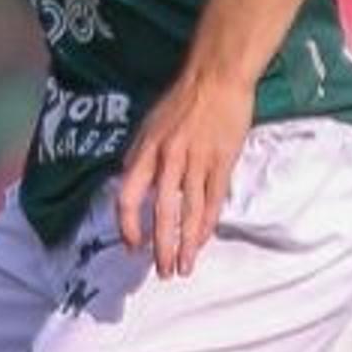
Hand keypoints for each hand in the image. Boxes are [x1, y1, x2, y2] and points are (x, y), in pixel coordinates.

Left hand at [115, 69, 254, 279]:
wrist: (215, 79)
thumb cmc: (179, 102)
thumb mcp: (148, 127)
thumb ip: (140, 159)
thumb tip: (133, 190)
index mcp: (146, 151)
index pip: (129, 196)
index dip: (128, 225)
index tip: (132, 245)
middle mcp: (169, 159)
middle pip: (162, 213)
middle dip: (161, 247)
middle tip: (161, 271)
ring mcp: (198, 162)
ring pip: (190, 212)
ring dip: (186, 244)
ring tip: (183, 267)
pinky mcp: (222, 162)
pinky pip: (213, 200)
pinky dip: (206, 224)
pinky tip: (202, 242)